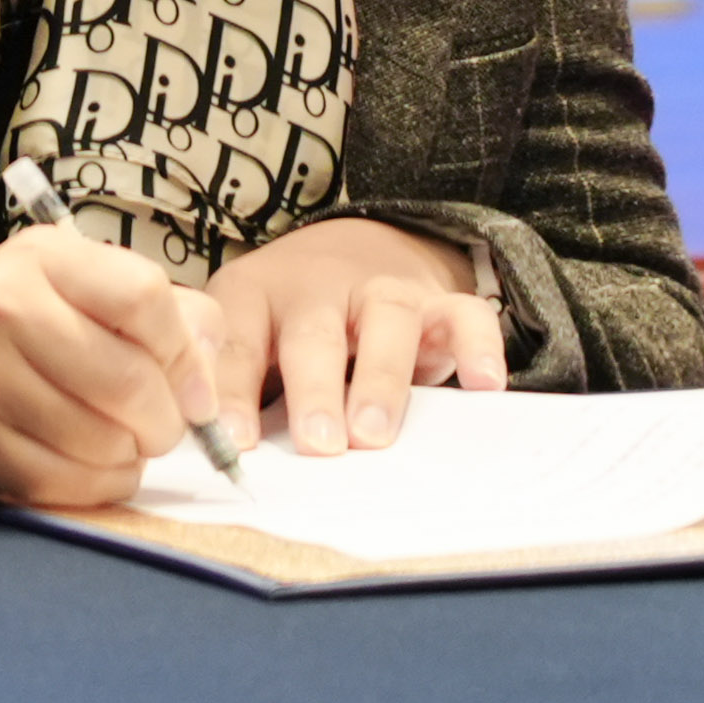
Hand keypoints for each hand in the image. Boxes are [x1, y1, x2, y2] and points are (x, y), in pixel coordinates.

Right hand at [0, 231, 229, 508]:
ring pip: (104, 443)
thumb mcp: (59, 284)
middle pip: (131, 382)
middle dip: (165, 422)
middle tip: (159, 426)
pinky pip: (68, 484)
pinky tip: (86, 465)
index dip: (187, 355)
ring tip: (117, 442)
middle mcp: (3, 310)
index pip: (145, 299)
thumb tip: (213, 359)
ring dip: (130, 457)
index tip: (194, 389)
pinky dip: (96, 485)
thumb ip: (150, 309)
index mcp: (37, 260)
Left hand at [201, 217, 507, 455]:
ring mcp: (382, 290)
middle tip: (317, 443)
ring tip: (374, 434)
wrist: (357, 245)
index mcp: (255, 294)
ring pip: (387, 323)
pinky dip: (478, 347)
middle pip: (314, 334)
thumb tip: (219, 457)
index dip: (234, 391)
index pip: (238, 343)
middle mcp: (319, 287)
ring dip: (381, 380)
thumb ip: (240, 387)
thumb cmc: (289, 315)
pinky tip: (483, 386)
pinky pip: (465, 316)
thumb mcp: (250, 333)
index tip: (237, 442)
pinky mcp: (439, 301)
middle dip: (314, 390)